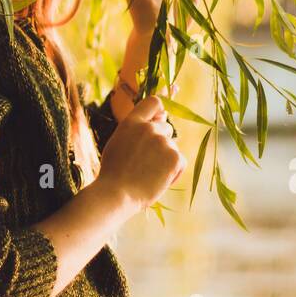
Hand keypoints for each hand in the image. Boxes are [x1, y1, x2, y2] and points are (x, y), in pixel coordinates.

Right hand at [95, 96, 185, 214]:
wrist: (117, 193)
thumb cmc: (114, 171)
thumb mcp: (119, 141)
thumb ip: (137, 129)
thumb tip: (162, 117)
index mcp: (132, 122)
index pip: (154, 102)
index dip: (159, 111)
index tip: (158, 120)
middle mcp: (149, 128)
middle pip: (166, 128)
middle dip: (161, 142)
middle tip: (147, 161)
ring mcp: (163, 142)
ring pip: (172, 147)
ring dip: (166, 159)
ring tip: (149, 174)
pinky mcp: (175, 157)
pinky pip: (181, 162)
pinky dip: (173, 172)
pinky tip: (159, 181)